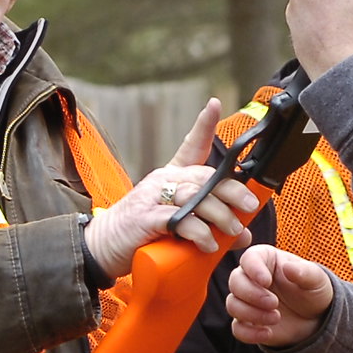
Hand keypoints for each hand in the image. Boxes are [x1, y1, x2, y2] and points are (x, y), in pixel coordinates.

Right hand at [84, 99, 257, 277]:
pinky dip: (197, 232)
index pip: (189, 146)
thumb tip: (243, 234)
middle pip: (203, 177)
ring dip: (219, 214)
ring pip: (194, 196)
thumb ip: (209, 225)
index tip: (213, 104)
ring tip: (234, 230)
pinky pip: (177, 220)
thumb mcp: (179, 226)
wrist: (102, 247)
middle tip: (250, 206)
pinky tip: (209, 243)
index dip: (202, 125)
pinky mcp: (145, 219)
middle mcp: (162, 181)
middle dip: (232, 191)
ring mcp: (152, 197)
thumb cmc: (142, 233)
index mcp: (170, 177)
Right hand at [227, 245, 335, 346]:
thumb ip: (304, 272)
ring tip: (276, 318)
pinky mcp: (247, 323)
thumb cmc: (314, 291)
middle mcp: (251, 278)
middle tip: (274, 303)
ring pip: (233, 305)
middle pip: (235, 282)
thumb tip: (288, 267)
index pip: (249, 258)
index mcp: (266, 260)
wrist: (316, 319)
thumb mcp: (316, 279)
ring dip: (251, 314)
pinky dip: (249, 333)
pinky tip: (267, 333)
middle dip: (252, 294)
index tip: (266, 281)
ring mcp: (247, 301)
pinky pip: (237, 328)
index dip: (253, 269)